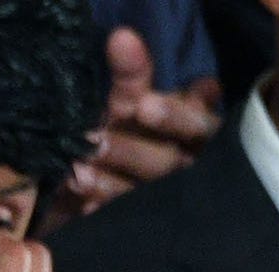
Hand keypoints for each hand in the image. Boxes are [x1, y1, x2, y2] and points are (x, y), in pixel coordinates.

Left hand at [40, 28, 219, 229]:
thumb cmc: (136, 127)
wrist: (120, 173)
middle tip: (95, 141)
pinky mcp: (145, 221)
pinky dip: (103, 211)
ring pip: (144, 194)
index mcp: (200, 132)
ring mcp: (169, 199)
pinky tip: (82, 206)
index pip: (196, 124)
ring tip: (78, 173)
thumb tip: (122, 41)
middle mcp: (190, 166)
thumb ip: (130, 73)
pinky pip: (124, 220)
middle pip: (167, 163)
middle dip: (129, 151)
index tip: (142, 106)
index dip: (174, 116)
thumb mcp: (134, 98)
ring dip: (109, 184)